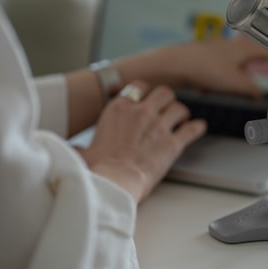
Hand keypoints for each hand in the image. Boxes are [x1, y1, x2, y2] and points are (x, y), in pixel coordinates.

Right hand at [78, 81, 205, 201]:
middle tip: (168, 107)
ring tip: (182, 119)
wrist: (113, 182)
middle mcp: (141, 112)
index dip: (145, 91)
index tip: (147, 97)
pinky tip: (199, 128)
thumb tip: (68, 150)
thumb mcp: (82, 152)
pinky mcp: (172, 143)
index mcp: (118, 109)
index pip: (138, 87)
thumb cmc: (96, 169)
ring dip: (182, 113)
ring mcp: (159, 126)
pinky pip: (191, 129)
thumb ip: (78, 147)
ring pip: (179, 108)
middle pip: (164, 93)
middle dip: (167, 99)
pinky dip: (197, 128)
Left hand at [117, 37, 267, 100]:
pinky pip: (216, 73)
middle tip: (253, 87)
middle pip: (249, 60)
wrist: (174, 65)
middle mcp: (231, 46)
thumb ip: (252, 89)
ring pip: (232, 68)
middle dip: (250, 76)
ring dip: (230, 81)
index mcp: (243, 48)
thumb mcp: (235, 83)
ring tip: (223, 89)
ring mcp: (216, 51)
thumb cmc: (203, 68)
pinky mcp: (203, 59)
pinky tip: (205, 89)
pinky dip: (215, 82)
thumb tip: (259, 94)